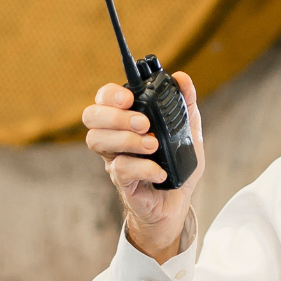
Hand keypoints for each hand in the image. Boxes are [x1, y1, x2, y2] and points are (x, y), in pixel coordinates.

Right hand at [82, 73, 203, 263]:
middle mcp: (113, 138)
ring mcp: (114, 160)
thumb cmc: (176, 165)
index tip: (129, 98)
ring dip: (126, 139)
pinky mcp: (122, 182)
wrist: (177, 202)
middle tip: (143, 123)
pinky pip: (121, 170)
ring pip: (98, 141)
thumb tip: (182, 78)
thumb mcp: (188, 131)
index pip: (103, 98)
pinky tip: (159, 171)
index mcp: (126, 120)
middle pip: (91, 117)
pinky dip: (143, 168)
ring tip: (152, 145)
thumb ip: (186, 104)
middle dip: (115, 115)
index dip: (110, 95)